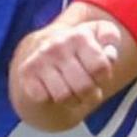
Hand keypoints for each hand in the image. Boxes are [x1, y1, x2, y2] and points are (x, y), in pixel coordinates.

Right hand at [8, 15, 127, 127]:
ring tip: (73, 92)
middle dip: (90, 94)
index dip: (104, 77)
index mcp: (79, 35)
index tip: (99, 74)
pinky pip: (43, 98)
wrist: (39, 50)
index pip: (101, 68)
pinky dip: (51, 99)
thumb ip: (110, 38)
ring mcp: (40, 59)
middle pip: (85, 87)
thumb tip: (109, 52)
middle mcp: (58, 45)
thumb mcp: (97, 37)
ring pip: (64, 96)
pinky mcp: (26, 73)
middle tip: (87, 89)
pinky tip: (53, 90)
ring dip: (72, 101)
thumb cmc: (77, 50)